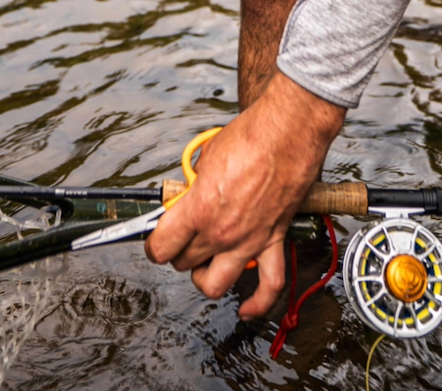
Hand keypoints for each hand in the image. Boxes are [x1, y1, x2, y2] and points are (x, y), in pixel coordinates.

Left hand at [145, 72, 344, 318]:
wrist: (288, 133)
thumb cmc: (251, 136)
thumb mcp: (207, 155)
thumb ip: (194, 183)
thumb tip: (189, 192)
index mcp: (199, 209)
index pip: (161, 246)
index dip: (153, 244)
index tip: (155, 238)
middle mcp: (221, 233)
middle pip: (183, 262)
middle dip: (177, 251)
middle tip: (181, 236)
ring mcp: (248, 242)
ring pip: (214, 285)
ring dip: (203, 277)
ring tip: (203, 263)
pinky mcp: (273, 241)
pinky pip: (269, 285)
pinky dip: (257, 304)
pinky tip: (247, 308)